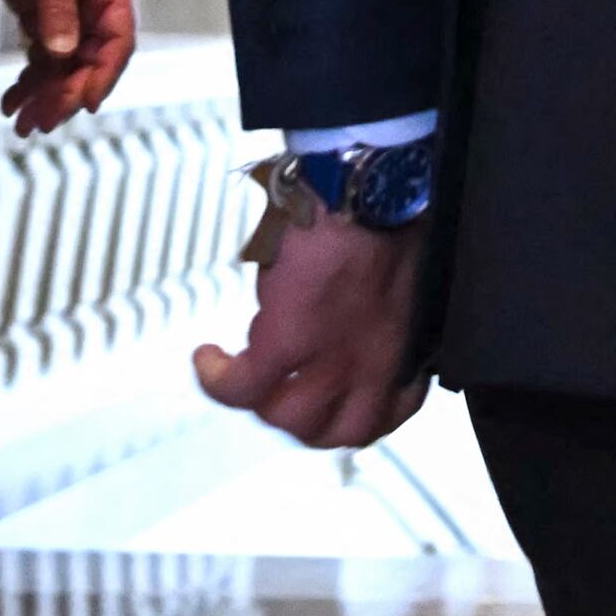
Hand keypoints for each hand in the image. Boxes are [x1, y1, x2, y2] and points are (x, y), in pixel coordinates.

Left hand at [0, 0, 140, 133]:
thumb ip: (57, 5)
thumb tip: (61, 52)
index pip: (117, 43)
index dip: (104, 76)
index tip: (86, 102)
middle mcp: (95, 14)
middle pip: (88, 66)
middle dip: (65, 96)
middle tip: (42, 122)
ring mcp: (70, 23)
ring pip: (63, 72)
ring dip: (44, 98)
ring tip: (20, 124)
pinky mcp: (46, 27)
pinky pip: (42, 65)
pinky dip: (27, 85)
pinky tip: (11, 103)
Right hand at [195, 202, 426, 445]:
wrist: (369, 185)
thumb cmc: (390, 211)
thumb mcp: (406, 277)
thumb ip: (384, 310)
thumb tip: (361, 312)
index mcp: (403, 346)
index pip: (388, 413)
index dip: (362, 416)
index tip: (344, 403)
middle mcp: (371, 362)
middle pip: (335, 431)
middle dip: (306, 421)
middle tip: (283, 397)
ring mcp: (330, 358)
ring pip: (288, 419)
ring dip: (263, 404)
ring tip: (243, 379)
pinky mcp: (287, 338)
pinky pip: (242, 386)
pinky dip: (219, 380)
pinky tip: (209, 360)